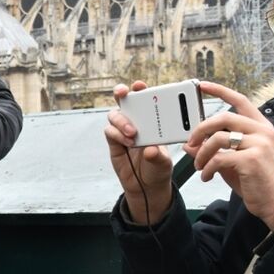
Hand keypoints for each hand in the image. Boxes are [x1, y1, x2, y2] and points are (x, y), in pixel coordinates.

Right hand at [105, 81, 174, 223]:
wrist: (146, 187)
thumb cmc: (158, 169)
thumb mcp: (164, 163)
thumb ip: (158, 156)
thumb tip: (150, 150)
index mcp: (152, 120)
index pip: (145, 99)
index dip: (140, 89)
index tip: (140, 85)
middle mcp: (136, 122)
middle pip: (124, 101)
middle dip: (121, 93)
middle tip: (124, 93)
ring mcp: (122, 131)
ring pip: (114, 115)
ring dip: (122, 120)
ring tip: (133, 133)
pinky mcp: (113, 142)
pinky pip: (109, 131)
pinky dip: (117, 134)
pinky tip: (127, 142)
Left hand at [184, 81, 273, 229]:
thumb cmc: (256, 182)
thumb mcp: (231, 163)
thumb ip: (213, 150)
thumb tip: (188, 144)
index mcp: (261, 127)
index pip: (240, 100)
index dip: (220, 91)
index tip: (202, 85)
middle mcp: (263, 131)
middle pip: (223, 117)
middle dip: (201, 129)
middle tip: (191, 142)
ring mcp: (260, 144)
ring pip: (218, 138)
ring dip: (202, 153)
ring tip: (199, 166)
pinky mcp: (252, 159)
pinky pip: (219, 158)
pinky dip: (207, 168)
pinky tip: (206, 177)